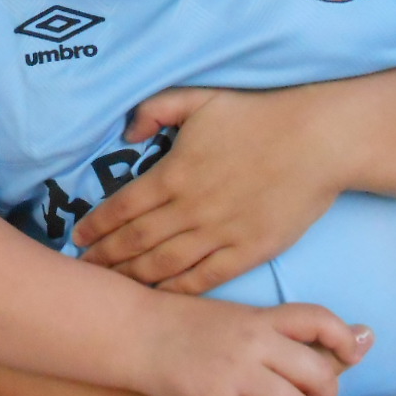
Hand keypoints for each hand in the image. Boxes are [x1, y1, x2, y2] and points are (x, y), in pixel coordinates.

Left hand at [75, 87, 345, 292]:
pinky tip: (159, 297)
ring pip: (164, 264)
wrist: (318, 140)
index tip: (76, 238)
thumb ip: (155, 110)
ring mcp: (220, 233)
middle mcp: (190, 209)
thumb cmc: (258, 115)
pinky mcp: (249, 250)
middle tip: (83, 271)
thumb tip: (128, 133)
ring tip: (111, 286)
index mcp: (173, 174)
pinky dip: (178, 289)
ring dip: (134, 277)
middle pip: (136, 242)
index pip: (121, 207)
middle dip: (105, 258)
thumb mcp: (198, 99)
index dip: (95, 226)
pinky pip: (205, 278)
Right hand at [136, 295, 371, 395]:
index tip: (349, 354)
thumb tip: (355, 333)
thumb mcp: (237, 315)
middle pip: (317, 373)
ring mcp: (232, 375)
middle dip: (326, 393)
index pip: (319, 319)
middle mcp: (252, 344)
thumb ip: (282, 328)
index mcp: (260, 318)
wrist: (133, 330)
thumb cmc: (185, 322)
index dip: (344, 338)